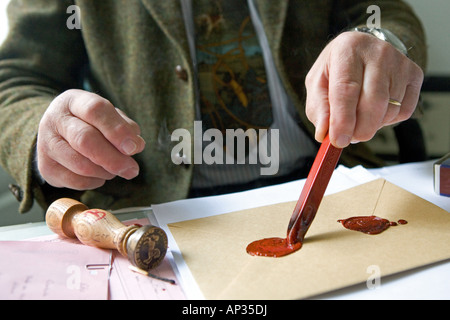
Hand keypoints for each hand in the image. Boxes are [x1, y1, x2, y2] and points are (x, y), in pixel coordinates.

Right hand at [37, 89, 145, 189]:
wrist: (58, 134)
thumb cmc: (91, 123)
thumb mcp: (109, 116)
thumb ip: (125, 127)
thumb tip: (135, 145)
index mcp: (73, 101)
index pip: (95, 110)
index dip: (117, 130)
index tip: (134, 147)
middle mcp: (54, 120)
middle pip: (85, 139)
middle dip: (114, 158)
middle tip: (132, 169)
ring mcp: (46, 144)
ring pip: (82, 165)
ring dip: (107, 171)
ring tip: (117, 169)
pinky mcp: (46, 168)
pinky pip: (77, 181)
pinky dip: (96, 181)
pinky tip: (101, 174)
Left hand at [305, 31, 423, 147]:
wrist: (362, 51)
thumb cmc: (336, 70)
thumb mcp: (317, 84)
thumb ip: (318, 109)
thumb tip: (324, 134)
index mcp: (348, 49)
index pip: (346, 89)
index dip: (343, 120)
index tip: (338, 141)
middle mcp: (378, 52)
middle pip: (373, 102)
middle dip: (359, 129)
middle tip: (348, 138)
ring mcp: (400, 62)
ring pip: (390, 110)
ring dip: (372, 125)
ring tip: (358, 119)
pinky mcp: (414, 75)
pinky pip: (404, 111)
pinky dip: (387, 121)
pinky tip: (375, 111)